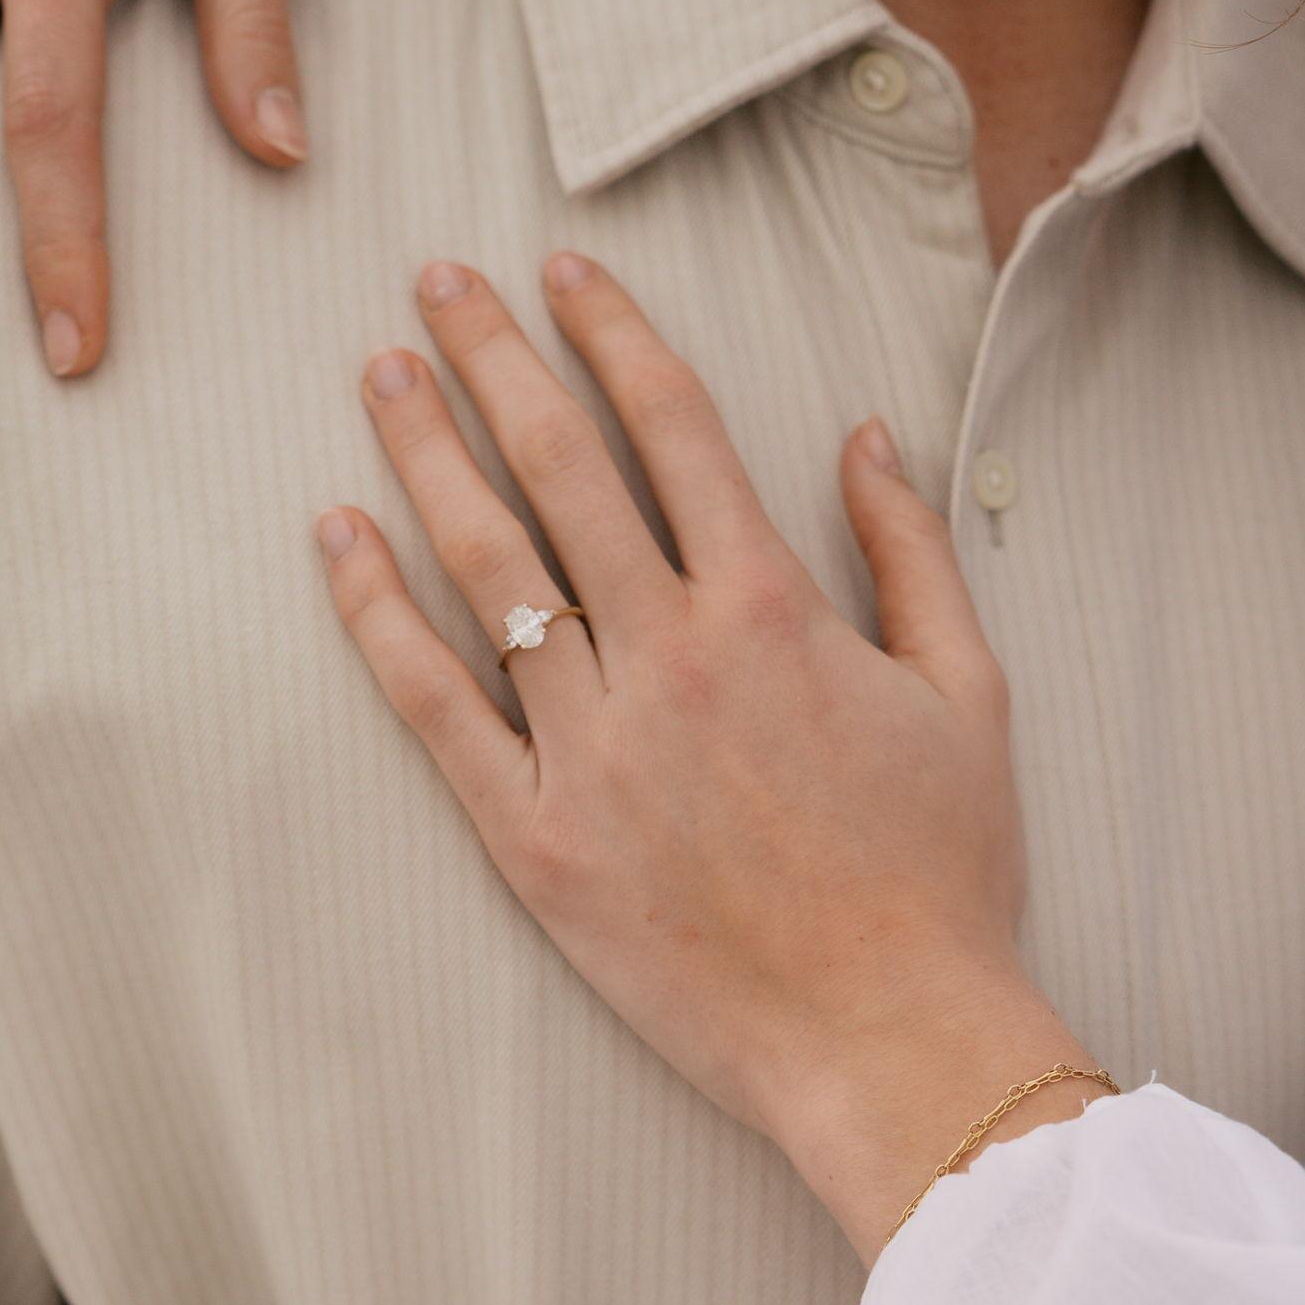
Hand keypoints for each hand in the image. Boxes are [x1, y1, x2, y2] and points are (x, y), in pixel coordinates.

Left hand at [316, 255, 1097, 1260]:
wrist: (890, 1037)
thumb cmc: (941, 863)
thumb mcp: (967, 687)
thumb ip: (911, 546)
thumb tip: (866, 431)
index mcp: (769, 603)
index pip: (671, 422)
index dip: (612, 330)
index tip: (564, 268)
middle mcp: (668, 652)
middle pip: (559, 464)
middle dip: (493, 355)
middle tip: (437, 278)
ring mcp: (589, 742)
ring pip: (486, 564)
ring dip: (426, 453)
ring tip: (380, 371)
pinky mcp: (533, 834)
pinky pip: (434, 704)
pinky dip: (375, 614)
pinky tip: (337, 536)